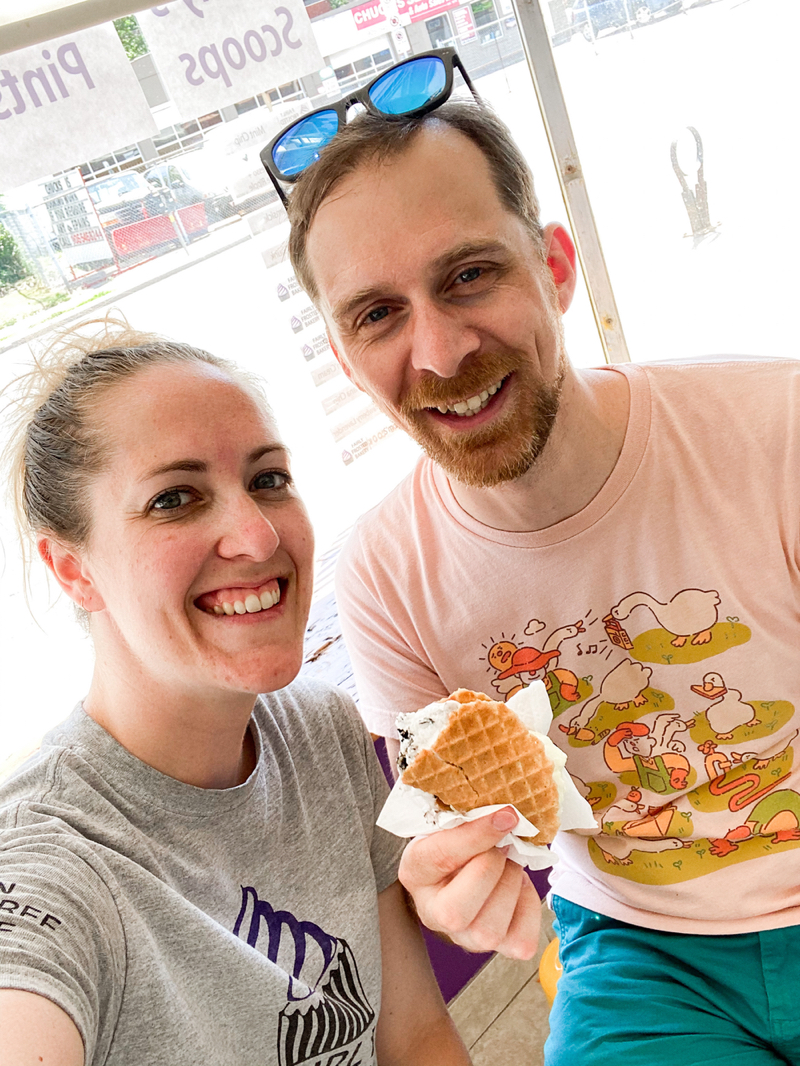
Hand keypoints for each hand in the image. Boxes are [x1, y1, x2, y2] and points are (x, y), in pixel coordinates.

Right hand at [398, 807, 541, 958]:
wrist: (467, 864)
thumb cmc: (459, 840)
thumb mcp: (452, 822)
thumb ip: (467, 817)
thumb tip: (504, 812)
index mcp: (415, 873)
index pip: (439, 858)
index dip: (476, 836)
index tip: (506, 816)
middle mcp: (433, 913)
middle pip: (455, 913)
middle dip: (491, 870)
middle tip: (502, 847)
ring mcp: (465, 936)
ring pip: (488, 932)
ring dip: (511, 886)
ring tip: (510, 865)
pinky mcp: (499, 946)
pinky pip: (520, 942)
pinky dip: (528, 909)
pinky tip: (519, 888)